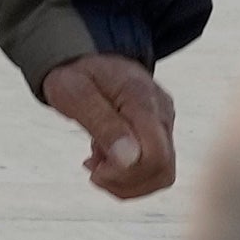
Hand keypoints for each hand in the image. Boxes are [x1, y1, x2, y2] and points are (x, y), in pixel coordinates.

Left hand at [38, 49, 177, 202]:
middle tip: (92, 166)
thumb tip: (128, 159)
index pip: (155, 156)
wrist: (86, 58)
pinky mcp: (161, 132)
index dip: (126, 174)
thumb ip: (102, 123)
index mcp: (142, 99)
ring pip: (161, 175)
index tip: (93, 168)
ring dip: (125, 181)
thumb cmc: (76, 74)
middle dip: (123, 182)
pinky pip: (154, 168)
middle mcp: (162, 112)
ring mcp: (165, 122)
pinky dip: (128, 175)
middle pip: (162, 170)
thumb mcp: (75, 93)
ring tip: (97, 159)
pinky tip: (105, 158)